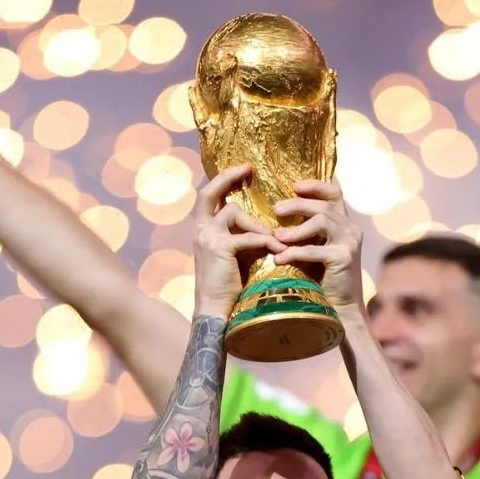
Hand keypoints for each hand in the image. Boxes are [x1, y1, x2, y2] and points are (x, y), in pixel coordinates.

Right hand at [194, 165, 281, 318]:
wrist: (216, 309)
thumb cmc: (228, 285)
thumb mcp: (236, 254)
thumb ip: (244, 236)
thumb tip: (268, 226)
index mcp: (202, 229)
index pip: (208, 196)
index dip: (223, 180)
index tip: (242, 170)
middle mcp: (200, 229)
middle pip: (209, 192)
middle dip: (227, 177)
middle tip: (247, 169)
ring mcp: (208, 237)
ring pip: (233, 212)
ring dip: (257, 223)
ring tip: (273, 237)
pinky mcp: (220, 248)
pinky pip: (247, 237)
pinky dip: (265, 242)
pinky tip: (278, 250)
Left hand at [272, 180, 364, 311]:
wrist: (340, 309)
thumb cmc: (323, 280)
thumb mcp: (315, 250)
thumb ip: (306, 233)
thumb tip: (278, 216)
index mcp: (344, 224)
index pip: (334, 193)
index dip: (316, 186)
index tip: (295, 186)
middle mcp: (351, 229)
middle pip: (323, 205)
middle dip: (298, 205)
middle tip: (277, 209)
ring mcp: (350, 242)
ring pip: (320, 222)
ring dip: (295, 229)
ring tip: (276, 236)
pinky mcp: (344, 258)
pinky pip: (314, 250)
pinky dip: (294, 253)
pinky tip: (279, 259)